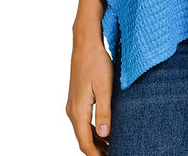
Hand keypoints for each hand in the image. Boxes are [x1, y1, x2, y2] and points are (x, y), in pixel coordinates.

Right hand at [66, 37, 113, 154]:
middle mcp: (72, 110)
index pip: (85, 143)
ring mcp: (73, 104)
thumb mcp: (105, 88)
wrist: (86, 43)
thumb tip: (104, 135)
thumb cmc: (96, 62)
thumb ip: (104, 113)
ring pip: (83, 130)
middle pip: (83, 139)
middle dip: (97, 150)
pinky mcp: (77, 98)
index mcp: (78, 111)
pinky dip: (93, 129)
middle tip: (115, 152)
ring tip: (112, 146)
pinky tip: (106, 130)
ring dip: (96, 140)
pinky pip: (84, 120)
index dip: (96, 155)